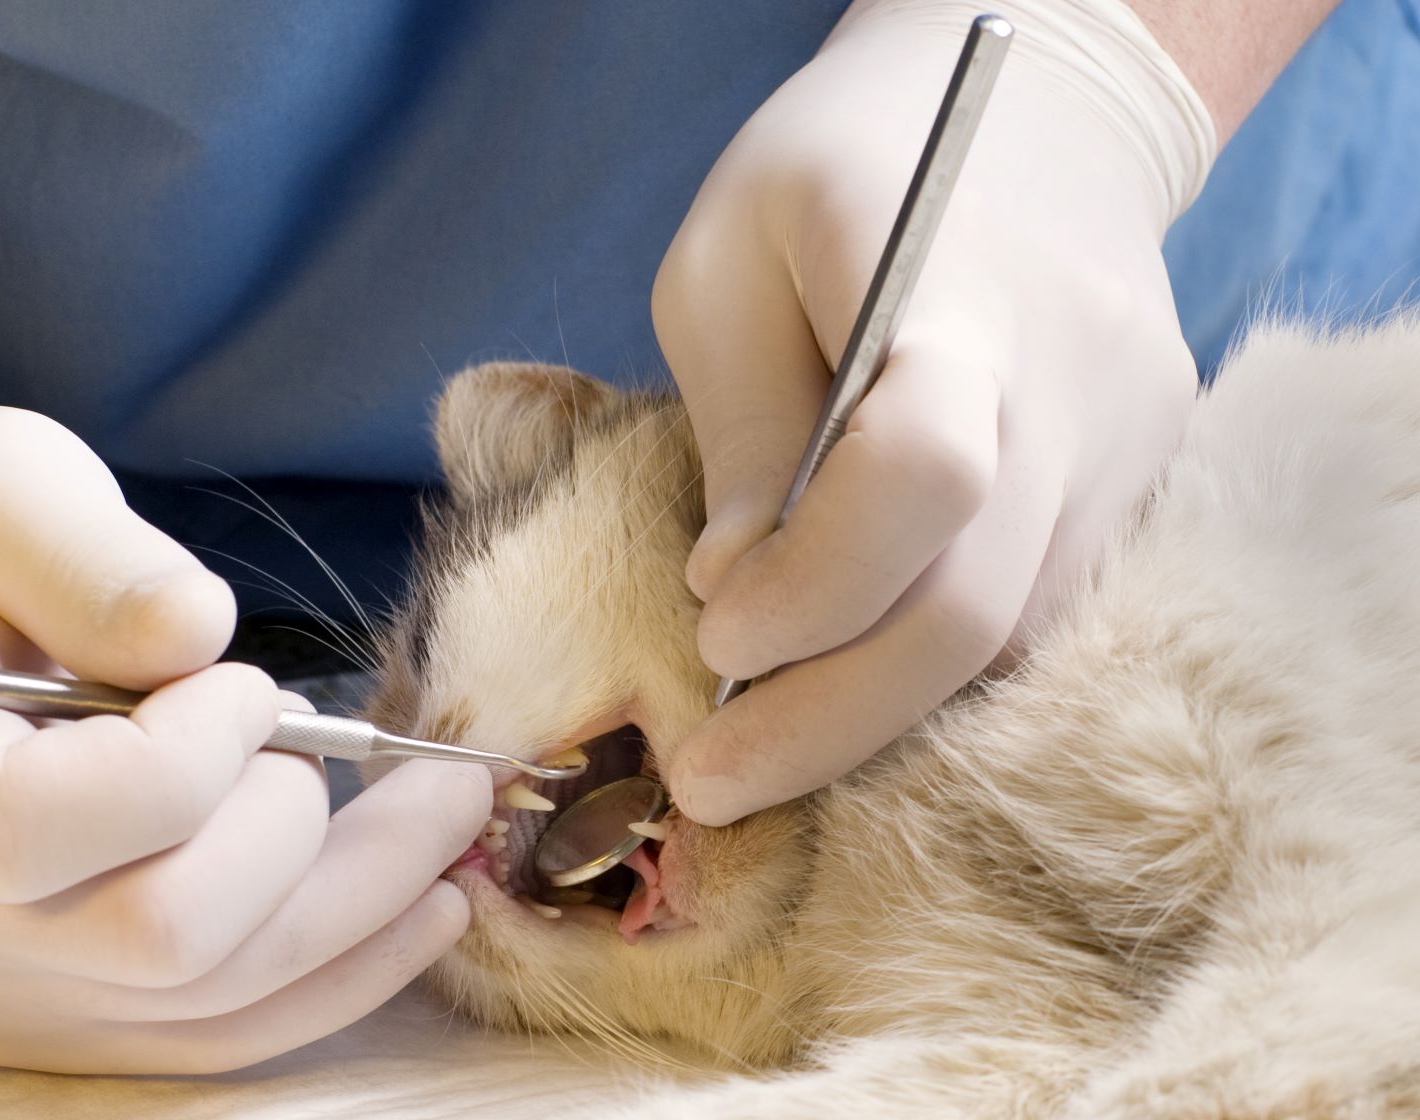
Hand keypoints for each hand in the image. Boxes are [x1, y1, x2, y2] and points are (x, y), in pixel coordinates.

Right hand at [0, 398, 490, 1071]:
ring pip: (214, 1000)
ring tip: (452, 819)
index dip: (177, 758)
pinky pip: (217, 1031)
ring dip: (365, 911)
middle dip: (310, 839)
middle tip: (371, 747)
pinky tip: (422, 909)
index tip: (243, 681)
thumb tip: (199, 637)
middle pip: (158, 939)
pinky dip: (337, 973)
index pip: (30, 826)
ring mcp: (1, 984)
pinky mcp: (66, 1008)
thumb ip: (87, 558)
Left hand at [653, 0, 1213, 824]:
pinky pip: (1042, 608)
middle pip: (975, 604)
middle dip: (830, 719)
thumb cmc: (837, 170)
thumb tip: (731, 586)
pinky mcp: (1145, 470)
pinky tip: (855, 675)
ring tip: (763, 739)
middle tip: (710, 784)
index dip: (814, 586)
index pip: (922, 474)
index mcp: (954, 293)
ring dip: (879, 707)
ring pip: (1016, 632)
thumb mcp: (726, 263)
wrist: (1039, 115)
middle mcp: (1074, 378)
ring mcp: (1131, 433)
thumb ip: (741, 426)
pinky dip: (941, 661)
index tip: (714, 632)